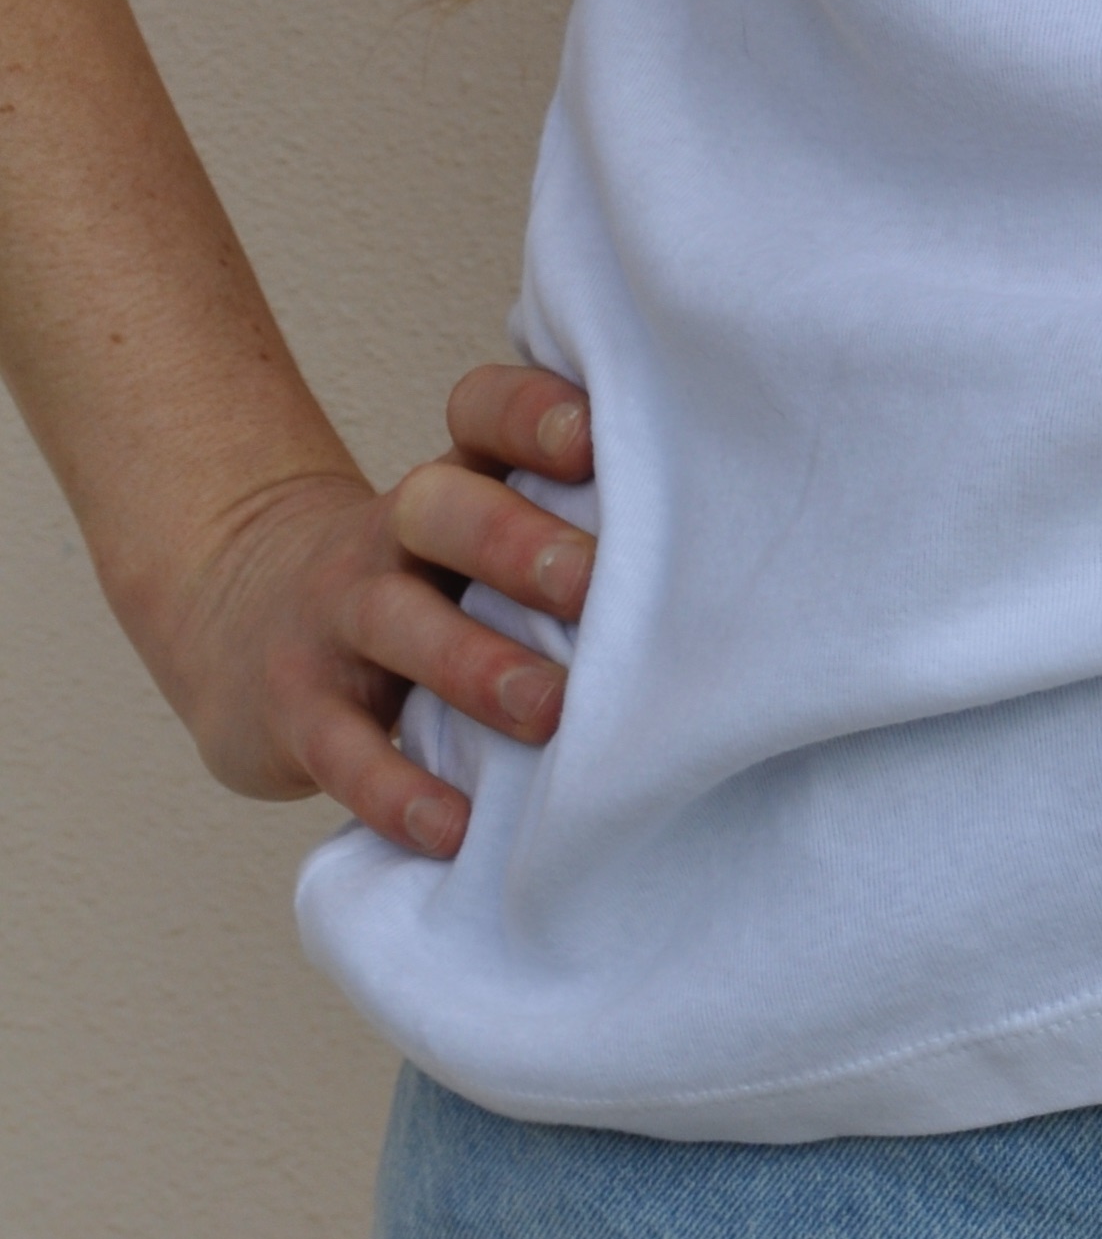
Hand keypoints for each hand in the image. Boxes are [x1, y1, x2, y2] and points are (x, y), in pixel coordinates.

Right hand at [134, 366, 598, 857]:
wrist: (241, 622)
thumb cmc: (421, 581)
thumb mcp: (473, 532)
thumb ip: (567, 524)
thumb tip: (723, 553)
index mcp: (453, 479)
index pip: (483, 413)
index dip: (533, 413)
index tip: (596, 434)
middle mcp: (390, 535)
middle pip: (442, 509)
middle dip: (518, 544)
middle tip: (595, 586)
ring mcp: (333, 616)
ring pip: (397, 624)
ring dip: (475, 667)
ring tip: (551, 711)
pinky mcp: (295, 708)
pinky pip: (342, 746)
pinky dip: (396, 789)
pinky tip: (454, 826)